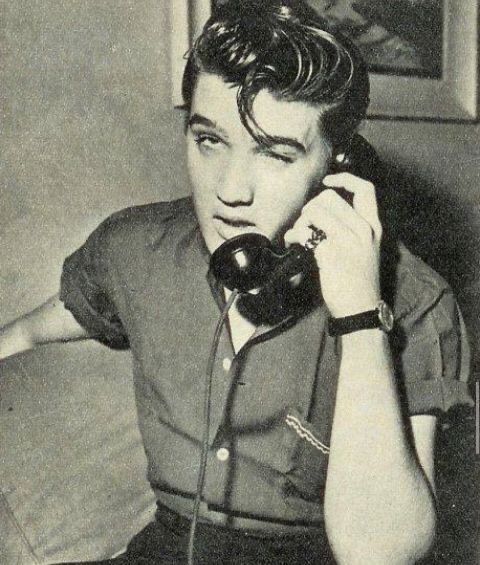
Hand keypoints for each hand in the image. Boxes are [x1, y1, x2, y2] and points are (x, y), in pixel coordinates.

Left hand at [284, 173, 381, 317]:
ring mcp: (347, 241)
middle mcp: (363, 230)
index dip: (345, 179)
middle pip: (330, 198)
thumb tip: (322, 210)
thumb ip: (352, 228)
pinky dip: (293, 235)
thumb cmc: (358, 281)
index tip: (329, 181)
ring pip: (315, 211)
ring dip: (301, 221)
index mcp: (374, 227)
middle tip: (308, 222)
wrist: (360, 309)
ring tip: (300, 234)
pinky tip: (293, 242)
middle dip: (312, 206)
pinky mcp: (330, 254)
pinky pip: (304, 233)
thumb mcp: (365, 249)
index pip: (366, 189)